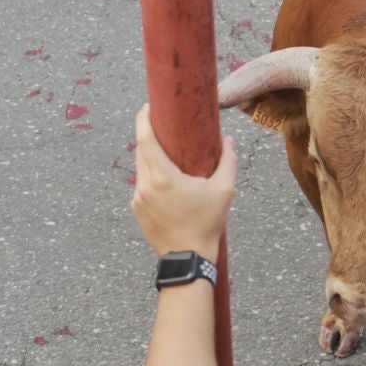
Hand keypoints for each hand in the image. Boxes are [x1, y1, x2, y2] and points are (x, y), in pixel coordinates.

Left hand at [131, 105, 236, 258]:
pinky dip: (151, 180)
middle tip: (164, 129)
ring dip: (151, 160)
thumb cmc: (207, 223)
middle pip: (141, 152)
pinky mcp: (137, 210)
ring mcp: (138, 199)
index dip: (143, 120)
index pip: (145, 140)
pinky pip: (142, 187)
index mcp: (163, 177)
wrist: (188, 258)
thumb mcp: (224, 190)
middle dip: (149, 138)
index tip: (147, 107)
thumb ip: (228, 161)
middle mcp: (145, 185)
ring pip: (141, 170)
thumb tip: (228, 140)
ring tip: (168, 158)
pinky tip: (167, 185)